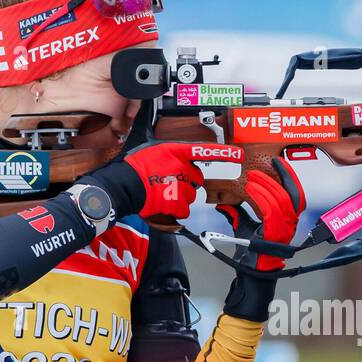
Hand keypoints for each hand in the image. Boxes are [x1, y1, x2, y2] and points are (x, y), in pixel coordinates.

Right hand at [122, 141, 243, 224]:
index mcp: (174, 151)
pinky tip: (161, 203)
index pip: (203, 151)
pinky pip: (184, 209)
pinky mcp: (176, 201)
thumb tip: (181, 163)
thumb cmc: (134, 168)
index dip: (223, 153)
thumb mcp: (152, 151)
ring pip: (190, 195)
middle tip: (169, 183)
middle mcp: (180, 166)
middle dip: (187, 182)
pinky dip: (175, 210)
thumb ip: (170, 156)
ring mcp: (179, 185)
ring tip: (160, 193)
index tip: (238, 154)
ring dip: (179, 197)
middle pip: (197, 178)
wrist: (123, 186)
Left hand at [217, 157, 305, 270]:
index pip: (295, 193)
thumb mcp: (243, 227)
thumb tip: (223, 203)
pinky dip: (260, 197)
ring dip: (265, 185)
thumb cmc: (252, 252)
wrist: (251, 273)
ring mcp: (284, 229)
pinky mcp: (274, 233)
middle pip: (292, 193)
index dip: (288, 176)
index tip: (277, 162)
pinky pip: (270, 210)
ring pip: (281, 200)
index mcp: (287, 219)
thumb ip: (237, 213)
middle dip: (278, 176)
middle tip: (259, 169)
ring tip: (251, 178)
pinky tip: (250, 189)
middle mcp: (290, 224)